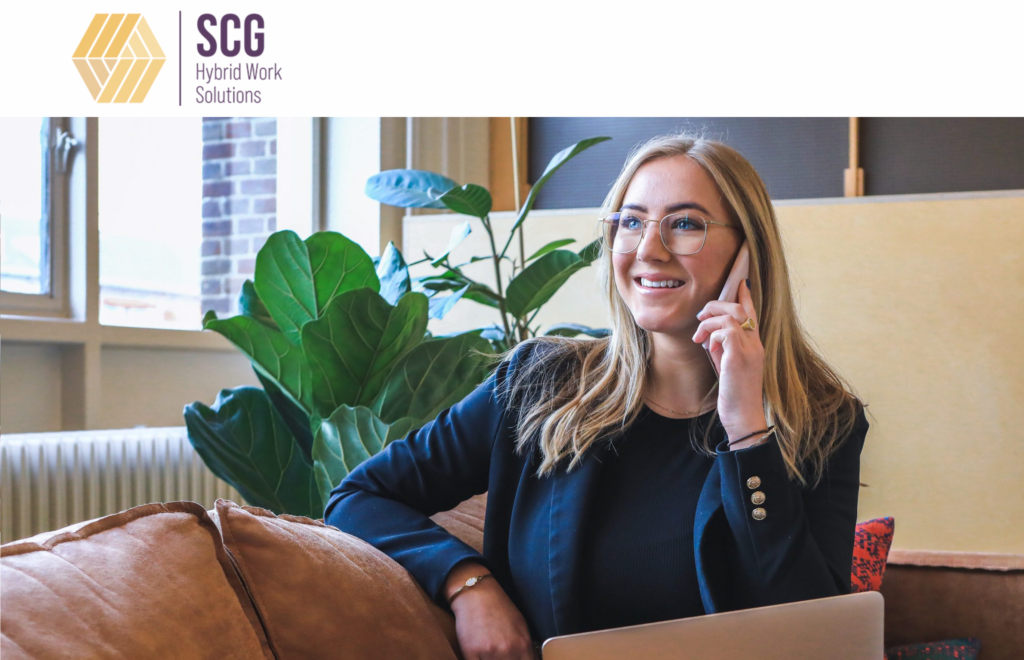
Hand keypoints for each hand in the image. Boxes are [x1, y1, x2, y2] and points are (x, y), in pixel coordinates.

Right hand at [447, 564, 536, 659]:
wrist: (476, 594)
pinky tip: (480, 656)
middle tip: (500, 655)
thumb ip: (525, 649)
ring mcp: (489, 653)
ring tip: (490, 654)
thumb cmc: (499, 608)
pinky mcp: (471, 653)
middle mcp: (508, 651)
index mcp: (523, 646)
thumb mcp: (521, 626)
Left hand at [691, 279, 767, 443]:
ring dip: (709, 321)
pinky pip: (726, 331)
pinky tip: (707, 346)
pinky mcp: (740, 358)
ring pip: (731, 316)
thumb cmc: (734, 394)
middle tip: (700, 317)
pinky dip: (713, 334)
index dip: (745, 296)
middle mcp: (756, 344)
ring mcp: (750, 350)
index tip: (740, 282)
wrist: (743, 417)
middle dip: (716, 305)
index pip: (752, 313)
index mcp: (754, 345)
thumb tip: (709, 335)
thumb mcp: (727, 366)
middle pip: (740, 308)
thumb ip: (722, 348)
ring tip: (699, 336)